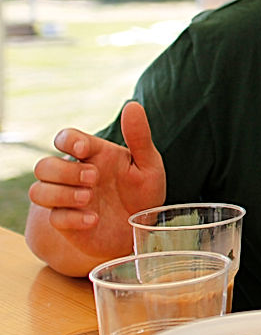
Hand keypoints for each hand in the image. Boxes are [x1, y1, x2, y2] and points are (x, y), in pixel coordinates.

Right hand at [28, 101, 166, 262]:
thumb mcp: (149, 165)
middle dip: (64, 171)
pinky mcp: (67, 223)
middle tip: (94, 178)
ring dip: (60, 193)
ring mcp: (67, 200)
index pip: (65, 138)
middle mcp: (74, 176)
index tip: (82, 149)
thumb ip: (139, 137)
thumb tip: (132, 105)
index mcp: (93, 156)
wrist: (144, 229)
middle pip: (43, 165)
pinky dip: (72, 218)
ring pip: (38, 191)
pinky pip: (54, 218)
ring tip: (89, 197)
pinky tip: (93, 219)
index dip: (67, 140)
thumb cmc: (144, 193)